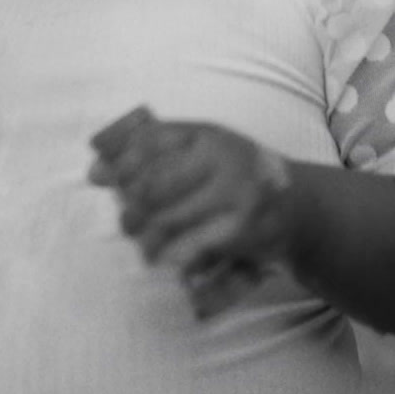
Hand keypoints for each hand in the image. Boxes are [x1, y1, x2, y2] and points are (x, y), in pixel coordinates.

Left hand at [89, 107, 294, 316]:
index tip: (100, 178)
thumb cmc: (237, 179)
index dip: (117, 162)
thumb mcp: (201, 151)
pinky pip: (190, 246)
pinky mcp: (242, 229)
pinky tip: (169, 258)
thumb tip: (94, 170)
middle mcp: (222, 158)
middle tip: (127, 224)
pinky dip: (172, 256)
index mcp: (207, 135)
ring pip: (166, 221)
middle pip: (151, 186)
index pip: (147, 142)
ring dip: (147, 240)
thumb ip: (151, 153)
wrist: (300, 211)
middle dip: (130, 210)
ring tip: (147, 246)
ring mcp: (234, 193)